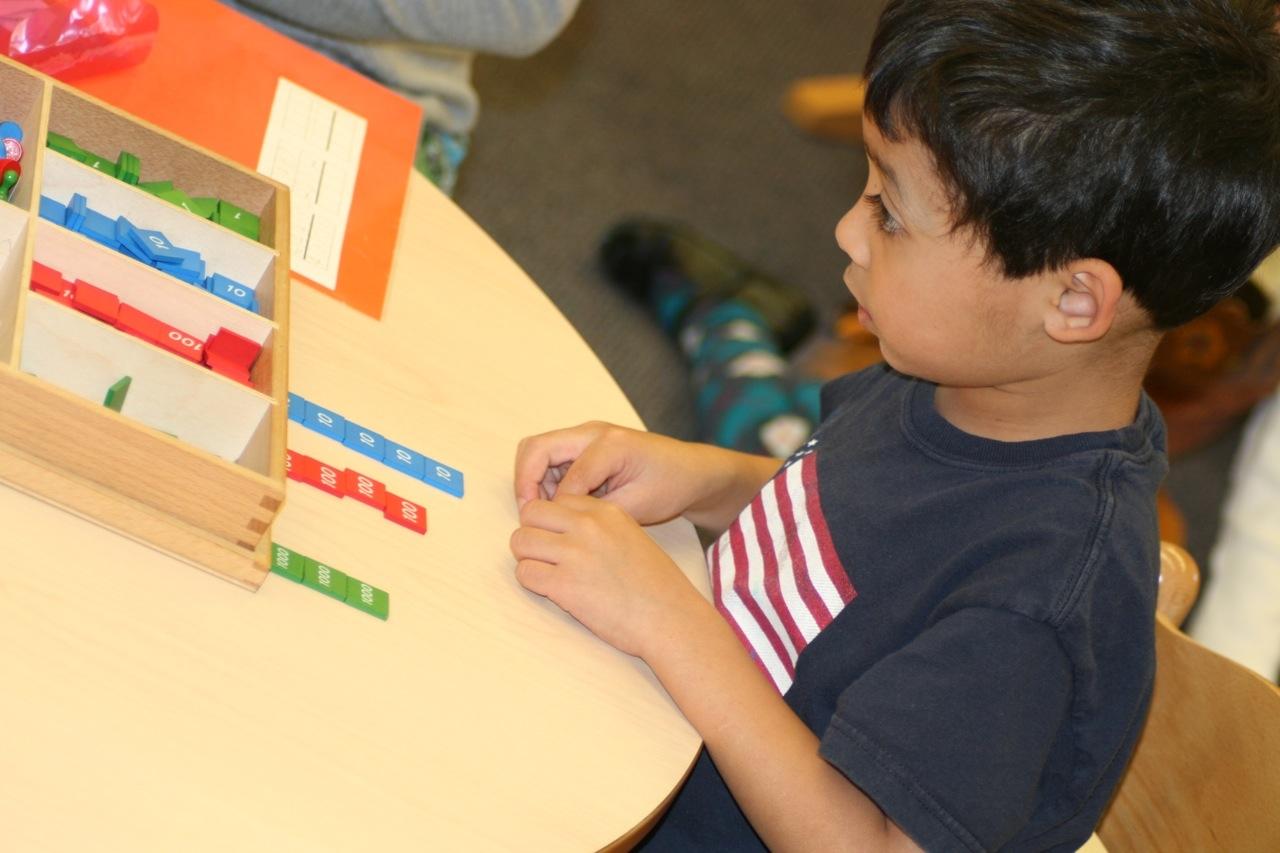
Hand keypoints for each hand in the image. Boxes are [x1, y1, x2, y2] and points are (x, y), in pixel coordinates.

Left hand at [510, 494, 702, 657]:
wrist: (671, 618)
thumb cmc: (656, 585)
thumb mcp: (632, 537)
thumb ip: (600, 527)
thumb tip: (565, 531)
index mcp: (605, 512)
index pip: (557, 501)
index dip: (553, 521)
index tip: (560, 539)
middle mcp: (586, 526)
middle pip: (531, 514)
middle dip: (533, 534)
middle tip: (545, 555)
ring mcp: (573, 554)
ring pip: (520, 542)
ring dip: (528, 558)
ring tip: (546, 573)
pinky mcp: (563, 585)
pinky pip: (524, 573)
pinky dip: (531, 582)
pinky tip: (551, 591)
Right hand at [513, 421, 716, 525]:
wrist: (690, 471)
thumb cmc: (670, 486)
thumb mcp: (636, 506)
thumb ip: (596, 511)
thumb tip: (559, 517)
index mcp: (610, 445)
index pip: (564, 474)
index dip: (552, 505)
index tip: (553, 530)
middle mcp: (593, 432)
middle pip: (536, 448)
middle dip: (525, 483)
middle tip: (530, 516)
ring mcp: (587, 435)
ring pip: (539, 451)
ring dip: (535, 481)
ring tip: (549, 513)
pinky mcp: (585, 445)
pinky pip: (552, 458)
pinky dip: (547, 480)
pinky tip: (562, 505)